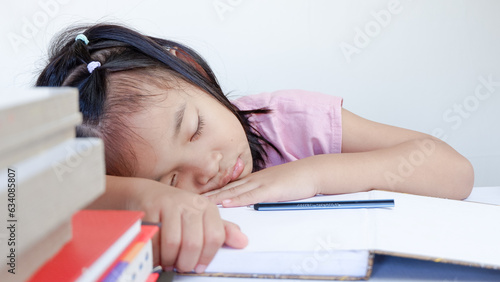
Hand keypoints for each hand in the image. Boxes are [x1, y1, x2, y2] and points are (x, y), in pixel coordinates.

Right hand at [127, 178, 247, 272]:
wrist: (144, 193)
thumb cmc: (174, 209)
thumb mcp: (200, 217)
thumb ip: (221, 230)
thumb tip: (243, 241)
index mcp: (206, 207)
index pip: (215, 236)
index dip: (207, 256)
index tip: (199, 266)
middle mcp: (191, 203)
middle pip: (194, 242)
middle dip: (186, 262)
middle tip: (181, 266)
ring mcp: (171, 204)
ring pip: (174, 243)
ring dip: (170, 259)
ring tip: (168, 261)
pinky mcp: (152, 208)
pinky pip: (155, 239)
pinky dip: (155, 253)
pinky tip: (156, 254)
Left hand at [205, 159, 318, 206]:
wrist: (313, 171)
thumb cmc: (296, 179)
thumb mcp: (274, 184)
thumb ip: (261, 190)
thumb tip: (249, 199)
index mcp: (254, 179)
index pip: (229, 186)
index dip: (213, 191)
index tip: (197, 196)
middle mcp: (254, 180)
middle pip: (227, 188)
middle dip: (208, 195)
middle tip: (190, 200)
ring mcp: (262, 184)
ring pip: (234, 192)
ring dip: (217, 198)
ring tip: (201, 204)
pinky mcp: (271, 190)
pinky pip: (251, 196)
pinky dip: (237, 200)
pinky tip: (226, 204)